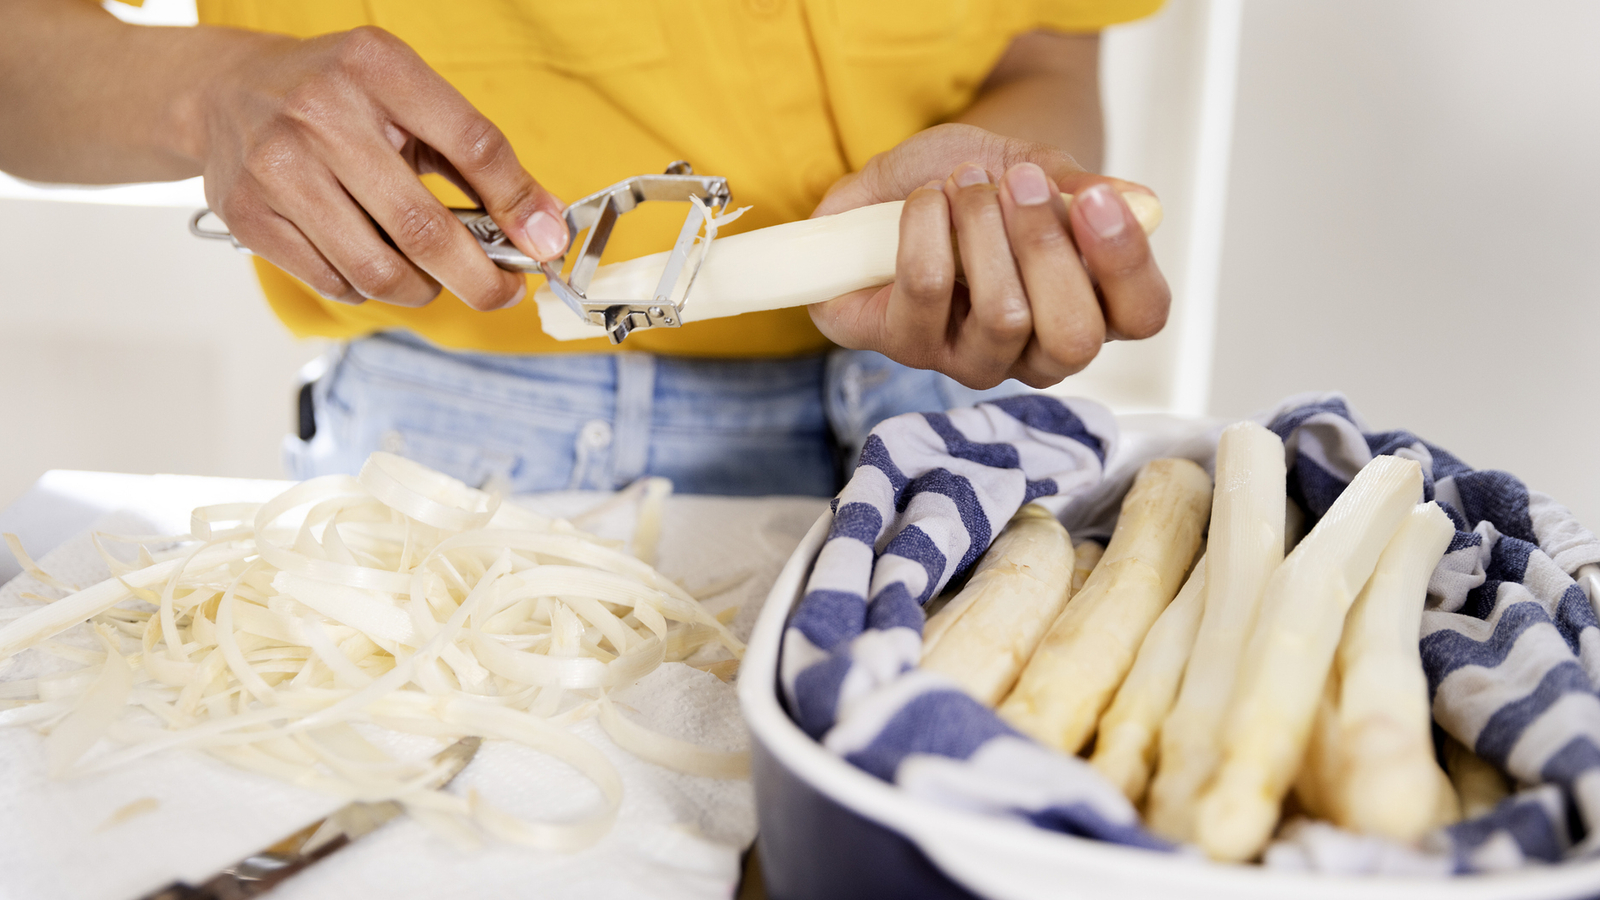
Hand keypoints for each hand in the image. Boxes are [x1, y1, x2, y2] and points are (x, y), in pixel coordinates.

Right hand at [196, 27, 566, 308]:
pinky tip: (371, 260)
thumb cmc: (338, 99)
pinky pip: (334, 282)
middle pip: (423, 229)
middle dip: (479, 279)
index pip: (473, 144)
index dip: (518, 205)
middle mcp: (321, 113)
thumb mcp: (408, 99)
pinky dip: (368, 288)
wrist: (227, 91)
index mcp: (377, 67)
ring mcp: (278, 166)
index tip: (544, 245)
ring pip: (378, 271)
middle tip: (501, 292)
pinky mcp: (249, 214)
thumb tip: (545, 227)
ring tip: (430, 275)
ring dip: (422, 290)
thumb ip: (477, 158)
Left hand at [809, 124, 1169, 388]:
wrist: (892, 187)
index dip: (1126, 262)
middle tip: (1018, 180)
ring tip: (964, 182)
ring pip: (1003, 316)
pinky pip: (930, 288)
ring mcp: (975, 359)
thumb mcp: (1032, 168)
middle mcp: (1039, 351)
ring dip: (982, 226)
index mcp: (1091, 309)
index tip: (1095, 198)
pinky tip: (926, 200)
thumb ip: (1080, 189)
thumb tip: (1143, 204)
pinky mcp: (910, 346)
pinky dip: (927, 225)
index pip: (1141, 315)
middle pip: (1075, 337)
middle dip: (1046, 245)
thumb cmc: (972, 188)